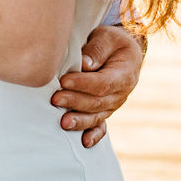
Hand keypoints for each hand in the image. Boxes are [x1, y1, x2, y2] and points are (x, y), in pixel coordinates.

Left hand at [50, 24, 144, 148]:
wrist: (122, 53)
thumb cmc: (112, 42)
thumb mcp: (108, 37)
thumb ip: (97, 49)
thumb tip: (85, 64)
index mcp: (125, 73)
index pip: (103, 82)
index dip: (83, 83)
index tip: (64, 80)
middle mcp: (121, 93)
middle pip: (98, 102)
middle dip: (75, 102)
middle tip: (55, 99)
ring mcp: (113, 105)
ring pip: (97, 116)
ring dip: (80, 120)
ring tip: (63, 123)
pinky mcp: (105, 111)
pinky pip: (101, 126)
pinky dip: (94, 135)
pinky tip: (84, 143)